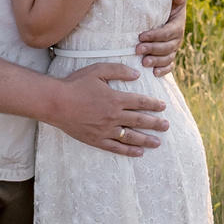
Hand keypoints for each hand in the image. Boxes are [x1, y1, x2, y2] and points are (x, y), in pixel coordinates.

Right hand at [45, 65, 167, 155]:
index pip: (140, 102)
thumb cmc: (76, 84)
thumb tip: (137, 74)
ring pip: (130, 136)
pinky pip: (116, 147)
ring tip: (158, 142)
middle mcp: (113, 116)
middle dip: (155, 123)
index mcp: (115, 98)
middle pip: (139, 120)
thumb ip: (119, 70)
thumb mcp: (98, 70)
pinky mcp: (96, 140)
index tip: (163, 107)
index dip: (153, 104)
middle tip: (167, 126)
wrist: (56, 102)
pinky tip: (138, 153)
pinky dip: (128, 151)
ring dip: (146, 139)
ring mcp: (105, 130)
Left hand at [137, 0, 187, 77]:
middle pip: (166, 47)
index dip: (155, 35)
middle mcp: (177, 40)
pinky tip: (154, 73)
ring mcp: (174, 50)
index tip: (141, 36)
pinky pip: (170, 66)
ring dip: (156, 61)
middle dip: (152, 49)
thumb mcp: (174, 3)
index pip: (167, 33)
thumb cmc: (168, 9)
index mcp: (177, 26)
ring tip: (144, 63)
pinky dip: (163, 71)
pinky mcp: (170, 58)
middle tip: (138, 50)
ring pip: (167, 58)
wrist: (170, 18)